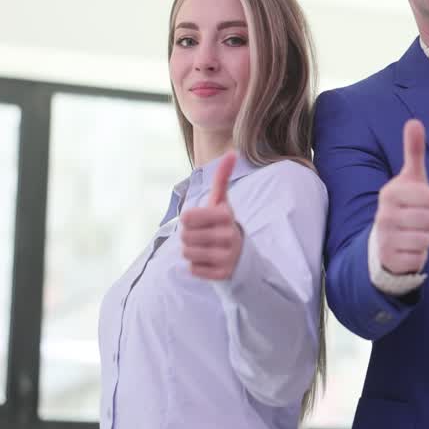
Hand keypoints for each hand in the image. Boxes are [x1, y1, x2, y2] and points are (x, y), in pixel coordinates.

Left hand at [180, 151, 241, 279]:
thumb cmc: (223, 224)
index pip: (187, 217)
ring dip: (191, 251)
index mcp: (226, 216)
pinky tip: (209, 261)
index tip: (197, 220)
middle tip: (202, 235)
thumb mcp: (222, 202)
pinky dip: (197, 267)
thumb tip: (231, 153)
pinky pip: (194, 270)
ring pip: (187, 254)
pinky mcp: (223, 274)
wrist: (243, 255)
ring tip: (205, 248)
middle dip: (189, 236)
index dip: (188, 219)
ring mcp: (227, 257)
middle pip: (185, 237)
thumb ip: (222, 178)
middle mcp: (229, 236)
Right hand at [375, 119, 428, 274]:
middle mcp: (383, 215)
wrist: (383, 242)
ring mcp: (385, 238)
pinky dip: (418, 254)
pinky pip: (420, 257)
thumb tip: (414, 122)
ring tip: (411, 234)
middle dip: (428, 221)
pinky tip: (407, 249)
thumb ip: (413, 151)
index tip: (417, 201)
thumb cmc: (403, 206)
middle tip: (415, 220)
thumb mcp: (410, 179)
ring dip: (424, 238)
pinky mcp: (391, 259)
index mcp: (389, 193)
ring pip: (427, 238)